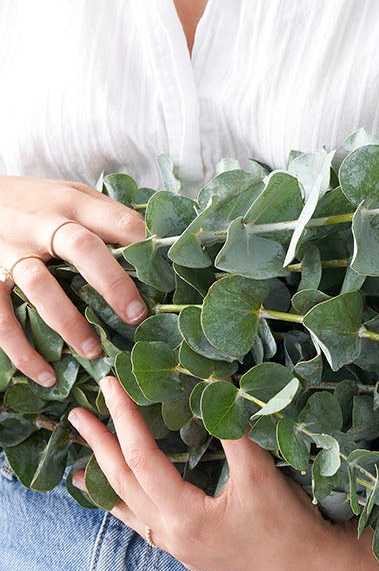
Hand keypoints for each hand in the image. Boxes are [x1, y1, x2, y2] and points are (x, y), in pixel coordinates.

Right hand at [0, 176, 151, 384]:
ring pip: (38, 285)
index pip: (117, 221)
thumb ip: (106, 216)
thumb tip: (161, 246)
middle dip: (112, 283)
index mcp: (72, 204)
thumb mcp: (72, 195)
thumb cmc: (35, 202)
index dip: (146, 247)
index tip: (169, 278)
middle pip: (81, 248)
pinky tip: (44, 374)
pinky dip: (21, 349)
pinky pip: (0, 317)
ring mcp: (11, 252)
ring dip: (67, 321)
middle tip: (136, 316)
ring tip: (94, 351)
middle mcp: (42, 225)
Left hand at [68, 375, 378, 570]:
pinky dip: (126, 506)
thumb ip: (234, 432)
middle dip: (100, 445)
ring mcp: (177, 547)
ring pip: (128, 508)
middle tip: (78, 414)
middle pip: (122, 483)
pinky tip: (119, 501)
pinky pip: (144, 525)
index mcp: (183, 515)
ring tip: (79, 463)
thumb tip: (216, 388)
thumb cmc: (290, 524)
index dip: (124, 419)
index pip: (142, 457)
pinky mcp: (190, 553)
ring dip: (105, 479)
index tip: (110, 387)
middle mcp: (170, 534)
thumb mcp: (262, 474)